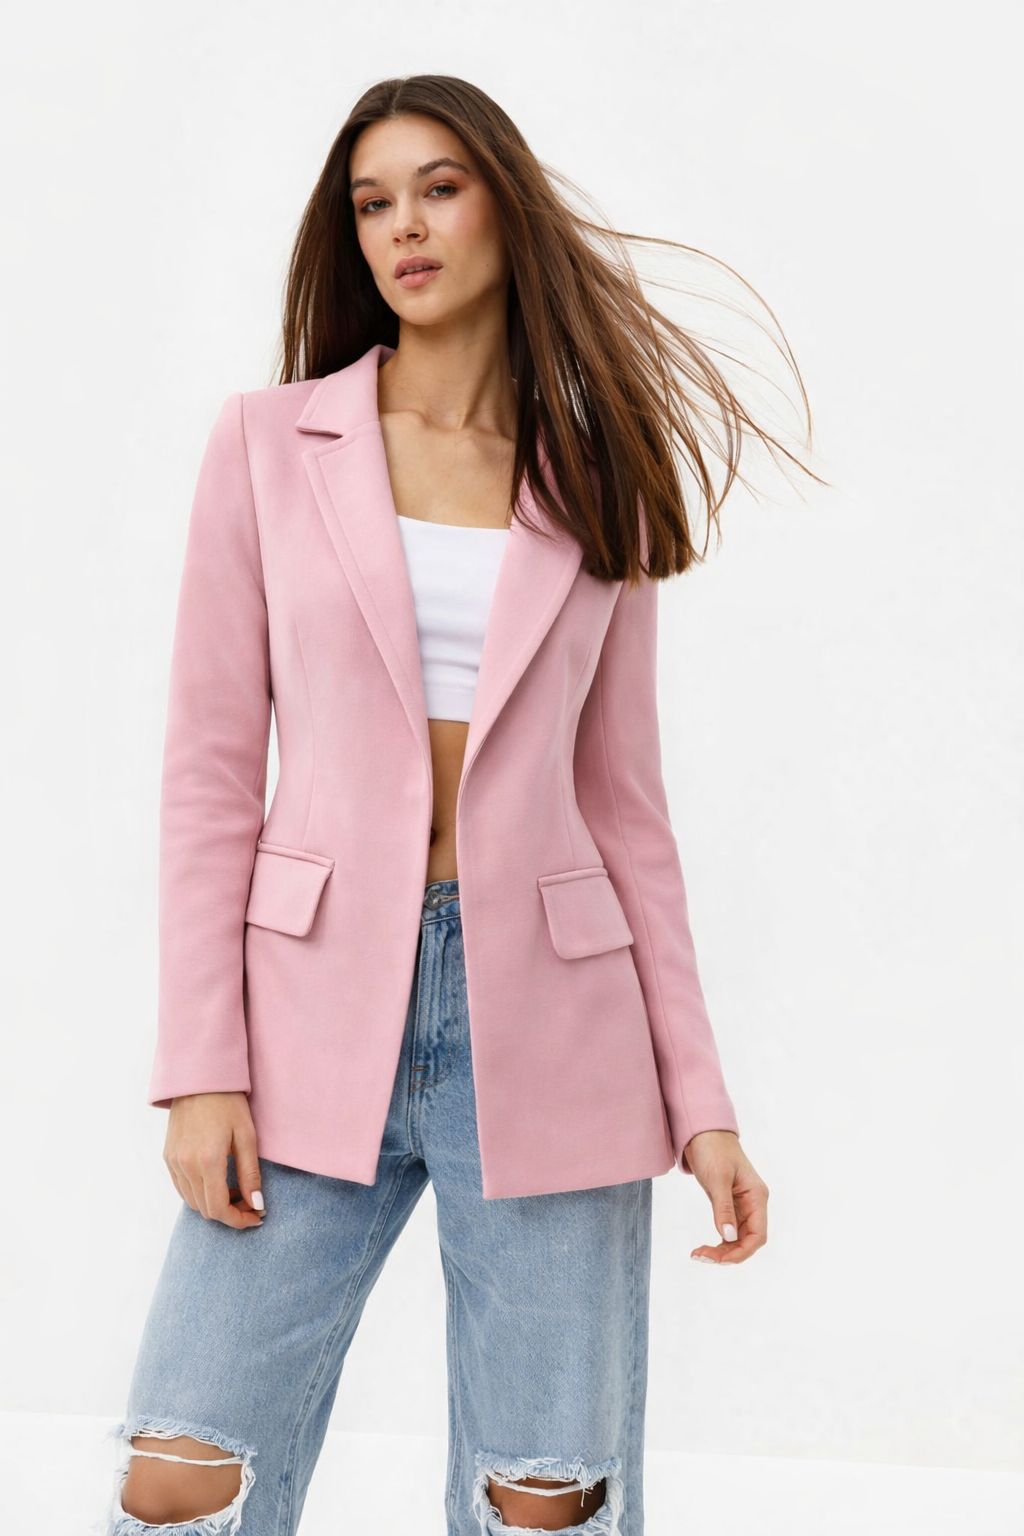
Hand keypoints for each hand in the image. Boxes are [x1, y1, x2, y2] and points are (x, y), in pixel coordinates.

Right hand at [164, 1091, 264, 1229]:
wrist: (198, 1078)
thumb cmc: (228, 1102)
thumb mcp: (247, 1136)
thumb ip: (250, 1174)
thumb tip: (256, 1205)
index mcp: (207, 1161)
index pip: (219, 1209)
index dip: (239, 1220)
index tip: (257, 1217)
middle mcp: (185, 1166)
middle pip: (205, 1209)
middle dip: (229, 1213)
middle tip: (251, 1203)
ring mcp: (173, 1162)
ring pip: (192, 1201)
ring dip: (214, 1204)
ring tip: (237, 1191)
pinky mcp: (167, 1156)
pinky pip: (182, 1187)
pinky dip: (199, 1193)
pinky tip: (217, 1181)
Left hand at [683, 1130, 767, 1264]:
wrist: (703, 1132)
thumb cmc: (713, 1149)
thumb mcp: (717, 1178)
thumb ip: (723, 1208)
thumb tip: (727, 1236)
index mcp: (757, 1197)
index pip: (758, 1235)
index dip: (741, 1251)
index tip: (718, 1259)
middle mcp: (753, 1203)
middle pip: (747, 1240)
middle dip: (727, 1253)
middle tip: (700, 1256)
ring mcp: (741, 1204)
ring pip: (737, 1238)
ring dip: (721, 1250)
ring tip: (698, 1254)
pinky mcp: (729, 1204)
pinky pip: (728, 1229)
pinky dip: (718, 1240)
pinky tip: (705, 1246)